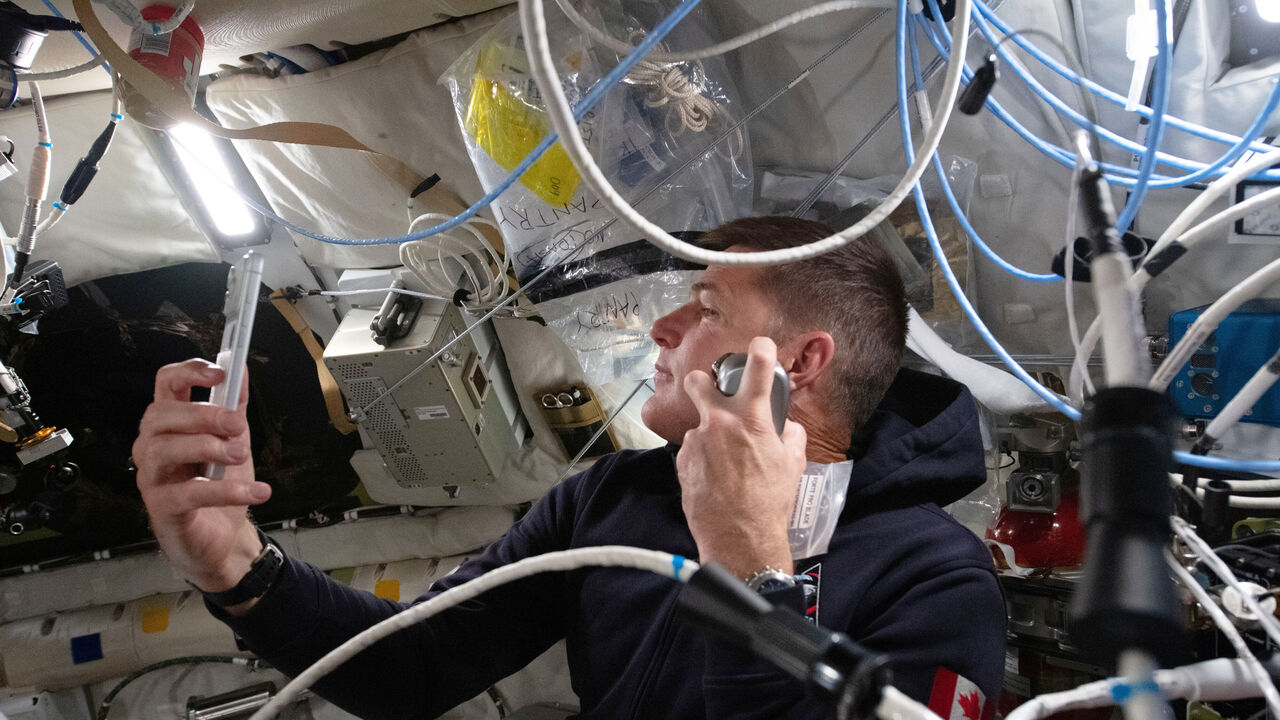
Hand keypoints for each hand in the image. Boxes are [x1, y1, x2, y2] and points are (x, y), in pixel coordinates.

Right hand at [133, 359, 269, 604]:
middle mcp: (152, 446)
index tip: (221, 374)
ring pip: (165, 449)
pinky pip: (187, 494)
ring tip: (240, 455)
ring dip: (208, 447)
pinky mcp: (162, 508)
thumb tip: (240, 367)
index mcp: (170, 422)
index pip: (165, 384)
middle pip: (161, 415)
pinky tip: (256, 492)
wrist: (224, 536)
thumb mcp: (233, 439)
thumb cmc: (219, 483)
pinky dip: (225, 491)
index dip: (189, 372)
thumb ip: (235, 405)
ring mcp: (152, 477)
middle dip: (203, 415)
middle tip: (237, 426)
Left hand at [676, 336, 806, 578]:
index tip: (758, 345)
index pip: (757, 367)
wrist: (739, 537)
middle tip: (710, 394)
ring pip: (699, 426)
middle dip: (701, 383)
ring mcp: (697, 441)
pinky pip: (693, 451)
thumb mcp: (793, 464)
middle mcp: (719, 422)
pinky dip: (703, 460)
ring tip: (725, 466)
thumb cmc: (769, 502)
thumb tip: (787, 426)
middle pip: (697, 381)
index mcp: (752, 418)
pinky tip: (715, 480)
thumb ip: (791, 435)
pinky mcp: (683, 461)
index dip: (759, 349)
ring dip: (710, 437)